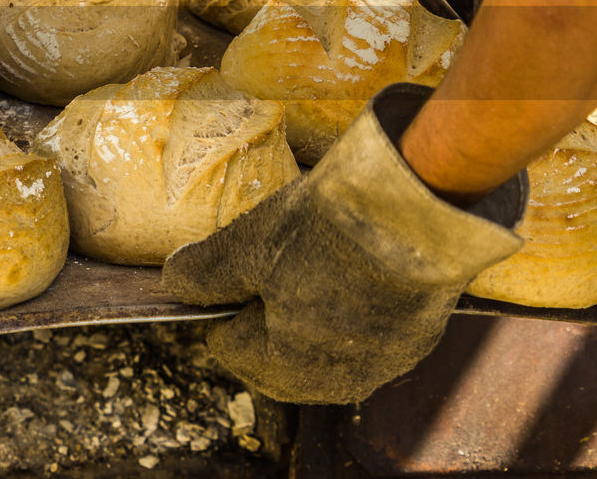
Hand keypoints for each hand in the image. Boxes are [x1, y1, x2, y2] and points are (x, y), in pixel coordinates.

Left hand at [161, 83, 526, 403]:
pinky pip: (367, 327)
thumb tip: (176, 283)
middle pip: (276, 349)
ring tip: (317, 252)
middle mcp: (336, 383)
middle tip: (277, 253)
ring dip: (312, 305)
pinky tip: (355, 261)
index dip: (224, 299)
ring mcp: (383, 364)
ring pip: (323, 339)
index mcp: (284, 372)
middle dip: (268, 306)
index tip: (237, 261)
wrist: (420, 212)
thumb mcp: (246, 246)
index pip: (226, 345)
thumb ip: (204, 274)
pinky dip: (355, 300)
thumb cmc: (325, 233)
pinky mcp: (418, 337)